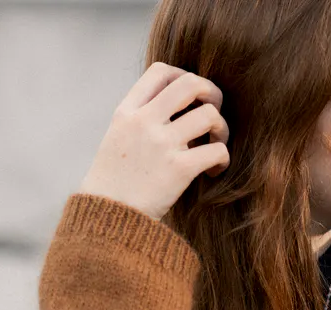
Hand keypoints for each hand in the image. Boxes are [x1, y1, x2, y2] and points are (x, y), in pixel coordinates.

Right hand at [79, 61, 230, 220]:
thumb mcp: (117, 140)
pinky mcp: (179, 169)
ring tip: (216, 145)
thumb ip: (139, 120)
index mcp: (127, 111)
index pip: (161, 71)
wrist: (107, 217)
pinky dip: (223, 158)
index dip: (186, 76)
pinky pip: (217, 150)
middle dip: (212, 94)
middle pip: (191, 84)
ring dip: (221, 129)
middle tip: (215, 113)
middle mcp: (144, 122)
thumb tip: (172, 109)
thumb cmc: (114, 184)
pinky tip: (214, 171)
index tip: (193, 96)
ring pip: (210, 115)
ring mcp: (162, 144)